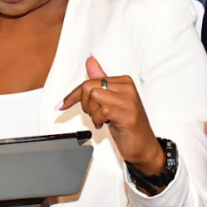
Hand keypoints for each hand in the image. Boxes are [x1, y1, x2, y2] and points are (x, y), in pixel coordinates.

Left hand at [59, 56, 164, 173]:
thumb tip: (90, 61)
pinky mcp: (127, 114)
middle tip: (96, 115)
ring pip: (93, 97)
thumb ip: (100, 80)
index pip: (90, 81)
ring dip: (93, 114)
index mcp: (123, 81)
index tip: (63, 104)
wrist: (143, 145)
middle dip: (86, 105)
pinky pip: (101, 111)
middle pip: (89, 87)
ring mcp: (129, 100)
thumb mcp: (110, 100)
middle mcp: (127, 87)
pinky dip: (98, 120)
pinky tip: (106, 124)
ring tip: (103, 120)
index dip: (74, 95)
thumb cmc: (126, 123)